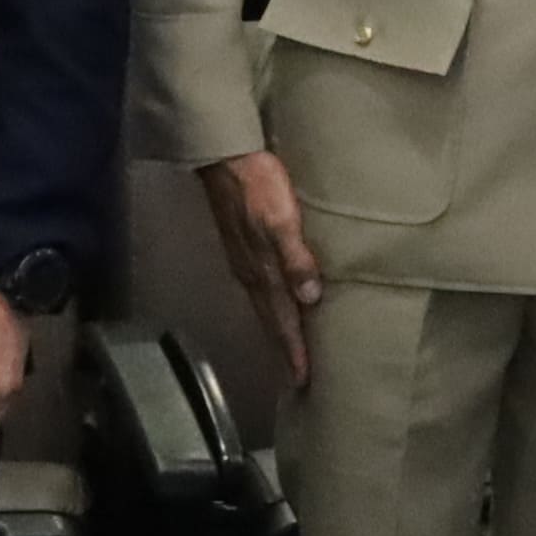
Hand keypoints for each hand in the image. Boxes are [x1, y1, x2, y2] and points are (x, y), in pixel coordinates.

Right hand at [199, 150, 325, 385]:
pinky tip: (280, 302)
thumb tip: (310, 300)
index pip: (281, 320)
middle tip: (299, 376)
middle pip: (270, 319)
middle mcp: (250, 272)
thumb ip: (295, 259)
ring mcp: (244, 259)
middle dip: (285, 348)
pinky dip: (272, 303)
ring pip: (265, 304)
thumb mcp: (281, 219)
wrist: (224, 154)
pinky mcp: (242, 244)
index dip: (293, 350)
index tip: (303, 380)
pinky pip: (261, 286)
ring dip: (279, 328)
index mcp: (261, 271)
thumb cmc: (258, 183)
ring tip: (292, 348)